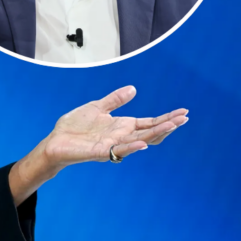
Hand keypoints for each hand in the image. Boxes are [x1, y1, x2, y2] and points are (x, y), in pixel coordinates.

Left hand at [42, 85, 187, 167]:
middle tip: (184, 119)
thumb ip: (114, 100)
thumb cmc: (74, 126)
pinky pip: (119, 151)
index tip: (183, 112)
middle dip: (167, 125)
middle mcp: (121, 136)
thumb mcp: (96, 107)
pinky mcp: (101, 152)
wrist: (56, 140)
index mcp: (121, 126)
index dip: (165, 118)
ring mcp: (112, 145)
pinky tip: (143, 143)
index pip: (148, 122)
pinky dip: (132, 147)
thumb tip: (133, 89)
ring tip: (172, 126)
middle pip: (149, 131)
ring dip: (155, 134)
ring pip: (139, 140)